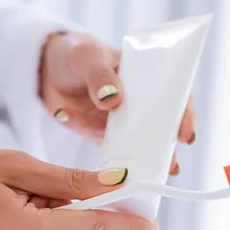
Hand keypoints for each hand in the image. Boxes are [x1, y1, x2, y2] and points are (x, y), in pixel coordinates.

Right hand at [0, 145, 160, 229]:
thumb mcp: (11, 166)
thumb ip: (66, 180)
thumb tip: (111, 186)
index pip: (88, 228)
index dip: (123, 224)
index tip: (152, 224)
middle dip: (67, 202)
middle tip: (32, 179)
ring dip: (47, 210)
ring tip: (7, 190)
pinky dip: (34, 220)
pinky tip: (4, 204)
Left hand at [40, 32, 195, 175]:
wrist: (44, 68)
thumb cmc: (74, 53)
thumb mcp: (87, 57)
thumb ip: (99, 75)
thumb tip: (112, 99)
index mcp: (143, 76)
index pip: (173, 95)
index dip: (184, 115)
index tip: (185, 134)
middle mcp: (137, 101)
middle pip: (160, 126)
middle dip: (168, 147)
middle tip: (171, 165)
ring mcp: (119, 120)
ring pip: (139, 143)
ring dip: (146, 161)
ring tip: (150, 177)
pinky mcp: (99, 134)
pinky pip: (110, 149)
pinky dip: (116, 162)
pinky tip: (119, 174)